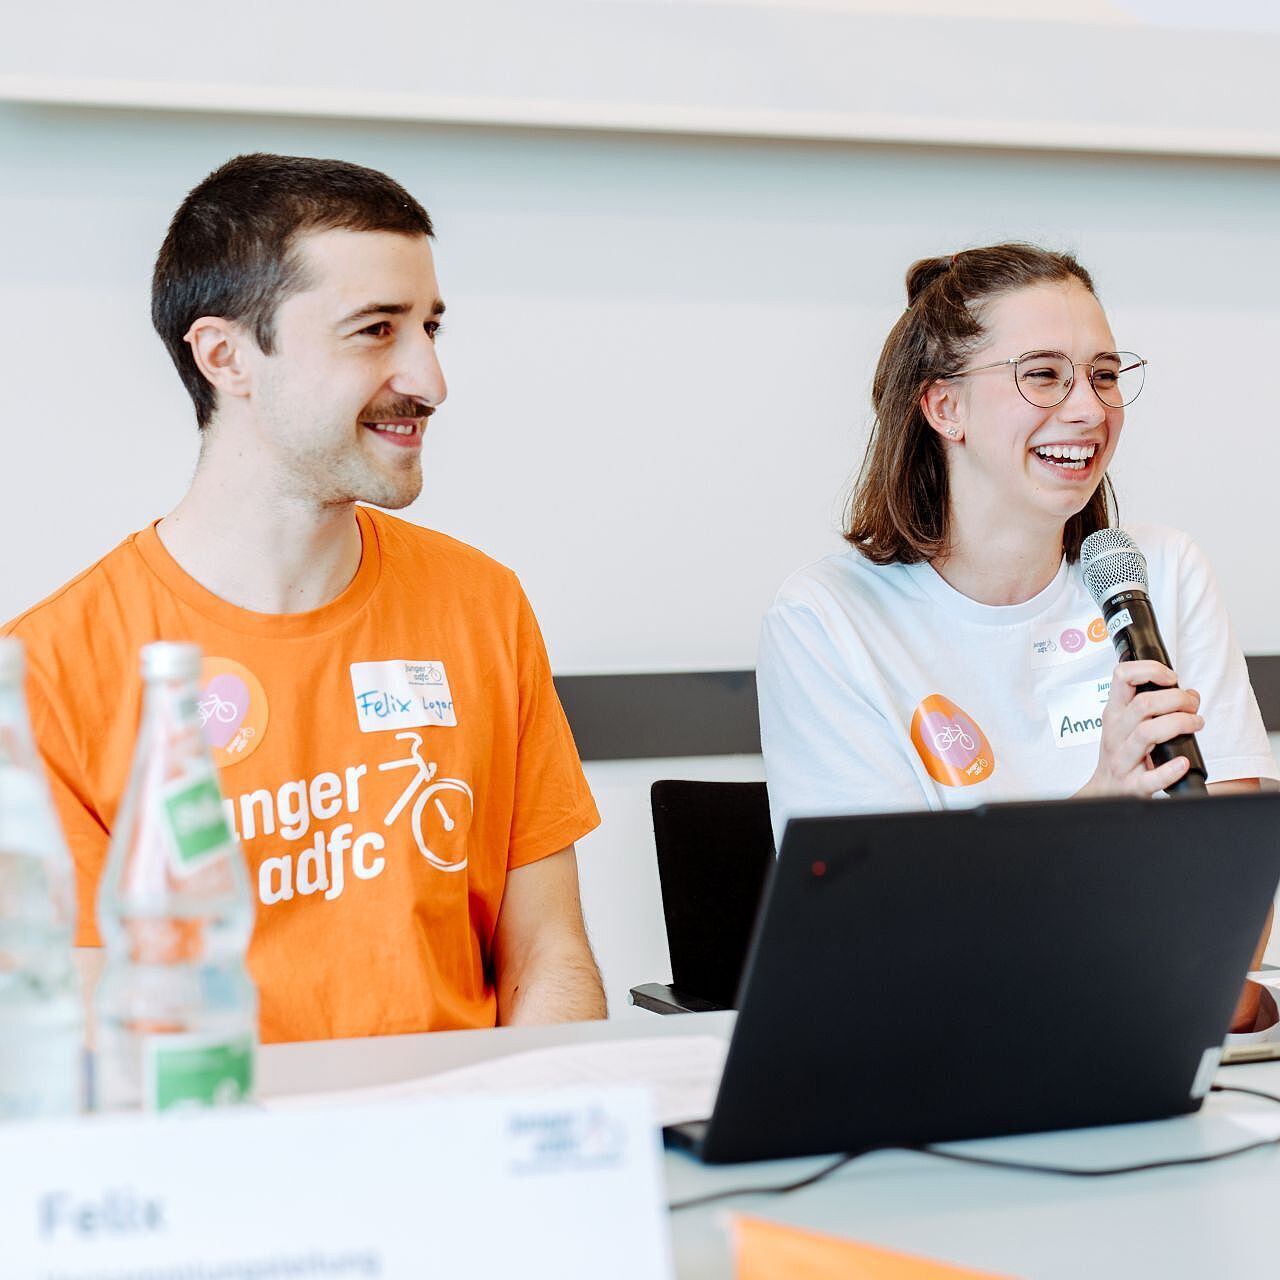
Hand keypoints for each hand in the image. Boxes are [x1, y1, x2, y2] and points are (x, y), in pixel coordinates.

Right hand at [1077, 660, 1202, 798]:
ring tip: (1196, 724)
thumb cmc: (1121, 754)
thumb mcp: (1126, 724)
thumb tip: (1190, 694)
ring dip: (1180, 724)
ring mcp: (1122, 759)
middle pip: (1143, 704)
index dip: (1149, 670)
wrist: (1105, 791)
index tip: (1170, 677)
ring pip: (1147, 733)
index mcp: (1114, 714)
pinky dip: (1170, 770)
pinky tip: (1182, 762)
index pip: (1122, 677)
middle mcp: (1115, 733)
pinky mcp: (1133, 784)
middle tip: (1192, 705)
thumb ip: (1156, 706)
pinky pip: (1151, 777)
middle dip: (1177, 699)